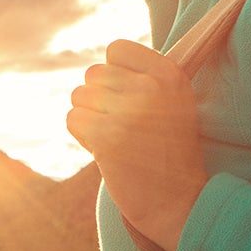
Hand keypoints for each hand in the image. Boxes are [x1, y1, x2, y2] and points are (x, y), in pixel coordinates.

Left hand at [67, 39, 207, 250]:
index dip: (114, 75)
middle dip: (99, 99)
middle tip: (121, 126)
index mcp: (170, 73)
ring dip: (89, 117)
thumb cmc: (170, 152)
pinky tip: (104, 150)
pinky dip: (82, 136)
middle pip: (93, 73)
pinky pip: (73, 119)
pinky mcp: (107, 137)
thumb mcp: (173, 102)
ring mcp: (129, 112)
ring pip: (79, 96)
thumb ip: (144, 77)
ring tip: (115, 138)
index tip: (129, 99)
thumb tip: (99, 67)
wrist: (178, 201)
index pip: (117, 49)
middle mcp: (151, 88)